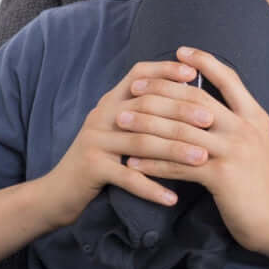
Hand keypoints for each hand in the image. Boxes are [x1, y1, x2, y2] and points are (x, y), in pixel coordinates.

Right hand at [37, 59, 216, 228]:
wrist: (57, 193)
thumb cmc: (100, 161)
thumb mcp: (118, 131)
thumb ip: (142, 114)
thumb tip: (187, 97)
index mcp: (110, 102)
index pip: (138, 75)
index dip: (165, 70)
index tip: (194, 74)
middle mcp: (101, 116)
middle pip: (145, 106)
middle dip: (181, 112)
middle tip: (211, 120)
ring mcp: (94, 141)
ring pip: (140, 141)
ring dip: (174, 150)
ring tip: (202, 158)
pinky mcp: (90, 168)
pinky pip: (127, 177)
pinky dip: (151, 187)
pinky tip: (173, 198)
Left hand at [120, 46, 268, 254]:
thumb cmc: (263, 184)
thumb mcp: (261, 144)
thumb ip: (240, 123)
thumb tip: (214, 104)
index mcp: (255, 117)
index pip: (229, 78)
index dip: (204, 61)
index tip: (179, 51)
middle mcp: (245, 129)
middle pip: (196, 99)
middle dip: (161, 90)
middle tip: (135, 87)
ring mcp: (234, 151)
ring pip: (181, 130)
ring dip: (147, 124)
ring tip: (123, 121)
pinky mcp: (221, 177)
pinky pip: (178, 165)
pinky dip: (152, 162)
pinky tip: (132, 162)